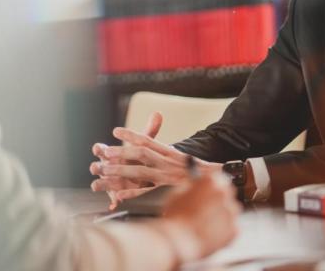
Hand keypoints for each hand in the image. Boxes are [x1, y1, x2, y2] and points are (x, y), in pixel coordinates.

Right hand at [90, 112, 162, 208]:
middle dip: (97, 167)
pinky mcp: (117, 193)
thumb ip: (150, 130)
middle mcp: (109, 167)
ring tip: (96, 186)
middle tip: (96, 167)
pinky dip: (114, 200)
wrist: (141, 169)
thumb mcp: (145, 143)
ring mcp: (112, 181)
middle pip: (99, 166)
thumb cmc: (139, 155)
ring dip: (99, 184)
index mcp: (112, 153)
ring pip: (102, 182)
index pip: (101, 149)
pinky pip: (114, 198)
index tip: (98, 148)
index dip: (99, 149)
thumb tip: (158, 113)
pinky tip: (113, 204)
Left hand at [90, 115, 222, 205]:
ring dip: (121, 170)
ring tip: (104, 170)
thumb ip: (163, 148)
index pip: (148, 140)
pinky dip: (131, 193)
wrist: (219, 181)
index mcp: (169, 151)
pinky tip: (117, 194)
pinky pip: (146, 192)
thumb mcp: (181, 155)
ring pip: (141, 171)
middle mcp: (167, 162)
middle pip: (141, 154)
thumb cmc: (197, 169)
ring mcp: (167, 177)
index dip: (131, 134)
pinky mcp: (166, 191)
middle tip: (104, 151)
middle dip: (122, 151)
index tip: (115, 130)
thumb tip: (148, 139)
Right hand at [158, 173, 240, 261]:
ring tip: (204, 223)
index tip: (207, 190)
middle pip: (226, 193)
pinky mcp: (233, 230)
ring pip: (229, 211)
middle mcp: (225, 194)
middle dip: (217, 199)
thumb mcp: (178, 193)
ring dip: (220, 214)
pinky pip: (230, 227)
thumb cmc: (175, 218)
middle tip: (205, 207)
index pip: (217, 177)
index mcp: (211, 181)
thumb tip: (195, 186)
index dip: (210, 185)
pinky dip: (222, 230)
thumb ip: (191, 186)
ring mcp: (231, 213)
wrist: (179, 242)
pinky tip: (208, 232)